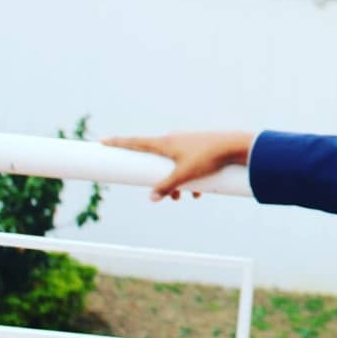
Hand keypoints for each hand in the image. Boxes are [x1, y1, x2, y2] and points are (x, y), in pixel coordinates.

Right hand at [101, 131, 254, 201]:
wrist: (234, 146)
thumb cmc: (208, 158)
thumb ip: (166, 187)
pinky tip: (199, 192)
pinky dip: (188, 178)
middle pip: (154, 159)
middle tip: (156, 188)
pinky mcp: (198, 148)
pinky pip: (187, 164)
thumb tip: (151, 198)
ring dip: (174, 182)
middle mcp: (173, 139)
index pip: (135, 142)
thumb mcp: (184, 176)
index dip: (118, 143)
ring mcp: (186, 142)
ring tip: (182, 197)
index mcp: (164, 142)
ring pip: (172, 165)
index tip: (102, 142)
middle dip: (155, 177)